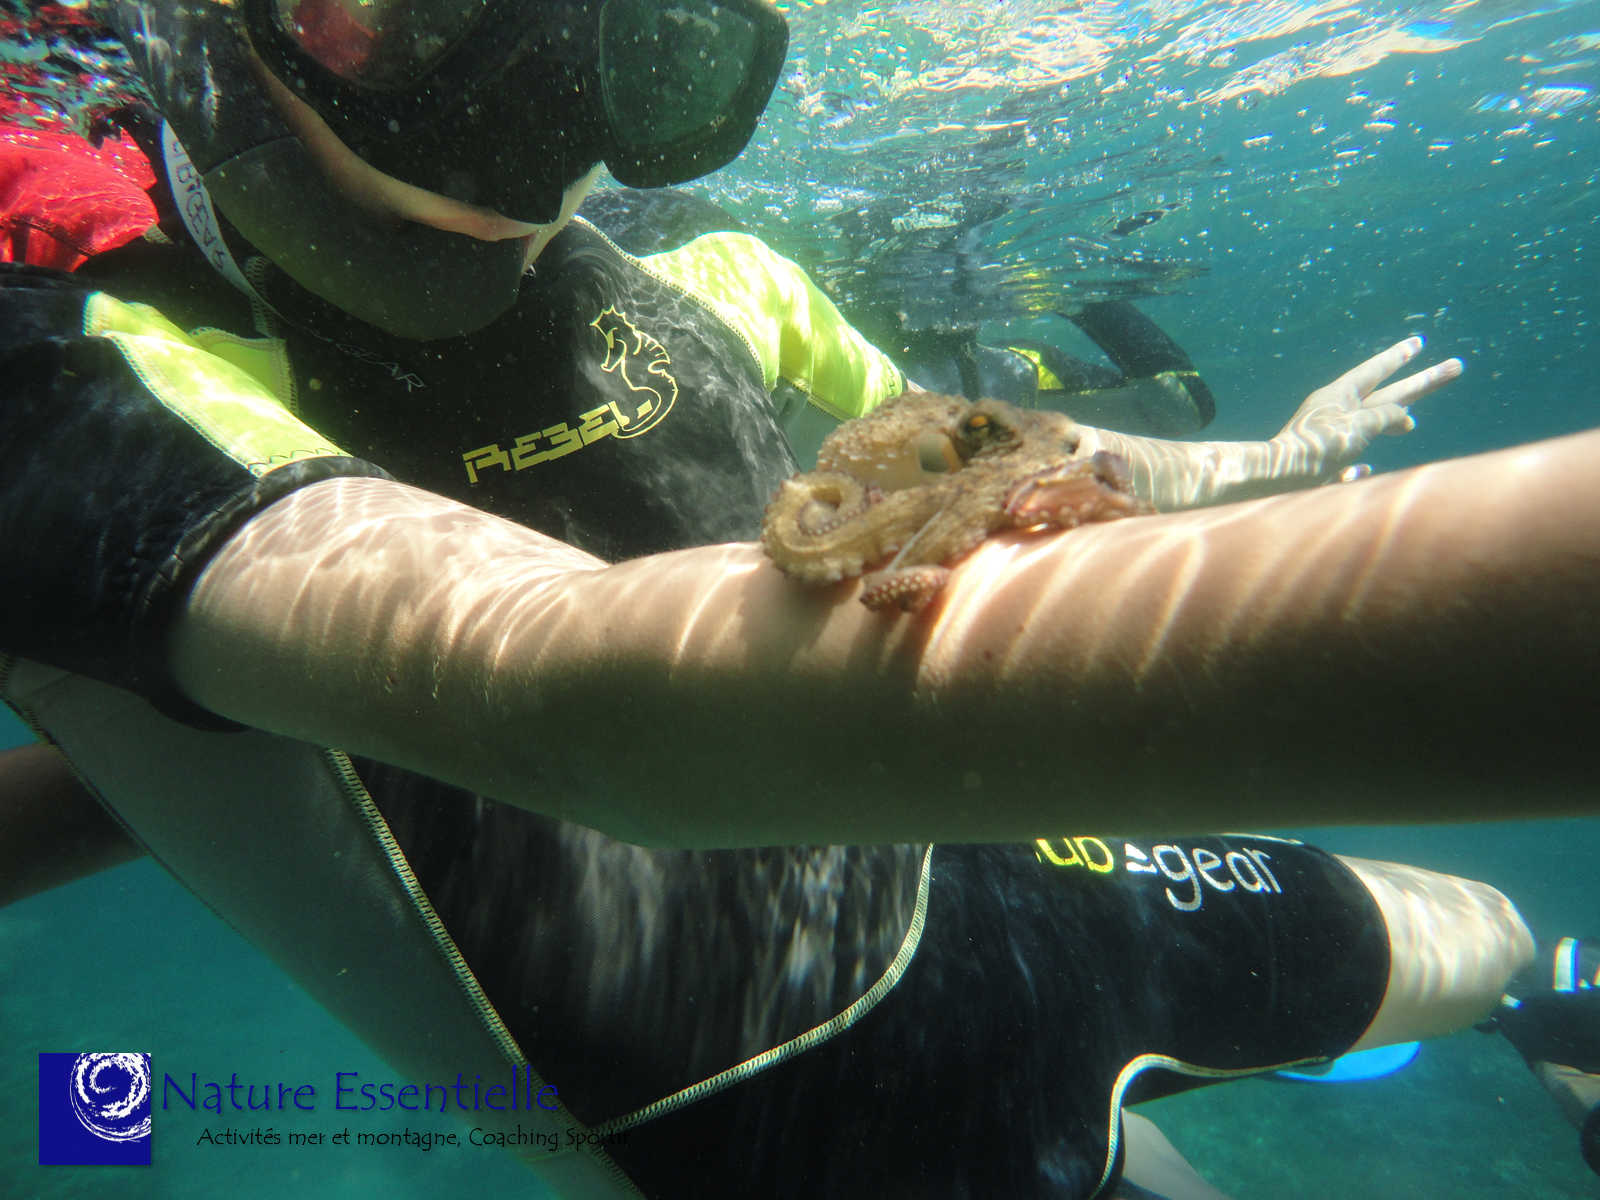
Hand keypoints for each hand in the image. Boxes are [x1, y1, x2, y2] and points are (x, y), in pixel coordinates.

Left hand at [1274, 337, 1463, 482]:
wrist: (1279, 479)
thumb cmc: (1318, 446)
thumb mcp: (1360, 424)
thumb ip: (1387, 416)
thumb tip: (1404, 417)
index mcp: (1339, 396)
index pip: (1376, 370)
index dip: (1399, 357)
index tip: (1417, 342)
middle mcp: (1334, 413)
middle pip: (1386, 394)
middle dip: (1421, 382)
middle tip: (1454, 367)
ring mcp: (1328, 439)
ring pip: (1368, 428)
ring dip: (1390, 424)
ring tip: (1411, 424)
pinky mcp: (1321, 467)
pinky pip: (1345, 465)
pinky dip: (1356, 469)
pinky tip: (1361, 472)